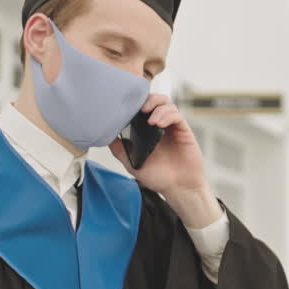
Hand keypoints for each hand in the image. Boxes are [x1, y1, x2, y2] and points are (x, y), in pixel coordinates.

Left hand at [108, 94, 221, 228]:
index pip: (142, 108)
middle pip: (156, 100)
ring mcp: (172, 128)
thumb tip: (105, 136)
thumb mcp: (132, 163)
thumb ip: (120, 149)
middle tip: (140, 109)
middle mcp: (160, 126)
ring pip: (167, 104)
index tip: (127, 106)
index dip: (135, 103)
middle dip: (147, 100)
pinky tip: (159, 124)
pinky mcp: (184, 131)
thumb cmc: (158, 177)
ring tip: (150, 121)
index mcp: (148, 131)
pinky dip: (167, 115)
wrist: (178, 188)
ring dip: (157, 107)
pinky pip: (177, 116)